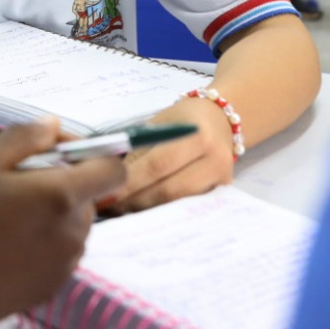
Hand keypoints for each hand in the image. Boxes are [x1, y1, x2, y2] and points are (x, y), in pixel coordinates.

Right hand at [0, 120, 124, 328]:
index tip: (53, 153)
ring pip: (71, 228)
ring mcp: (62, 267)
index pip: (113, 170)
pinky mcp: (47, 291)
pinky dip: (40, 246)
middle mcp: (72, 233)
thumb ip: (24, 138)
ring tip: (1, 217)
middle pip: (87, 198)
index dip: (90, 154)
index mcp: (61, 196)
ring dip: (50, 216)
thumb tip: (54, 126)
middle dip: (60, 184)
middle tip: (12, 183)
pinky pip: (57, 257)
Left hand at [100, 98, 234, 213]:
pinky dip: (163, 209)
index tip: (107, 195)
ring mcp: (221, 178)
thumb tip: (112, 178)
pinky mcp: (222, 192)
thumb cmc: (183, 118)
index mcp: (197, 134)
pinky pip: (187, 205)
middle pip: (169, 189)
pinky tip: (145, 209)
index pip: (158, 164)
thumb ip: (138, 150)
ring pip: (177, 202)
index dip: (131, 183)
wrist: (220, 119)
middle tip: (111, 206)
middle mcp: (214, 158)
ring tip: (123, 209)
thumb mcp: (159, 124)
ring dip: (147, 208)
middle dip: (135, 200)